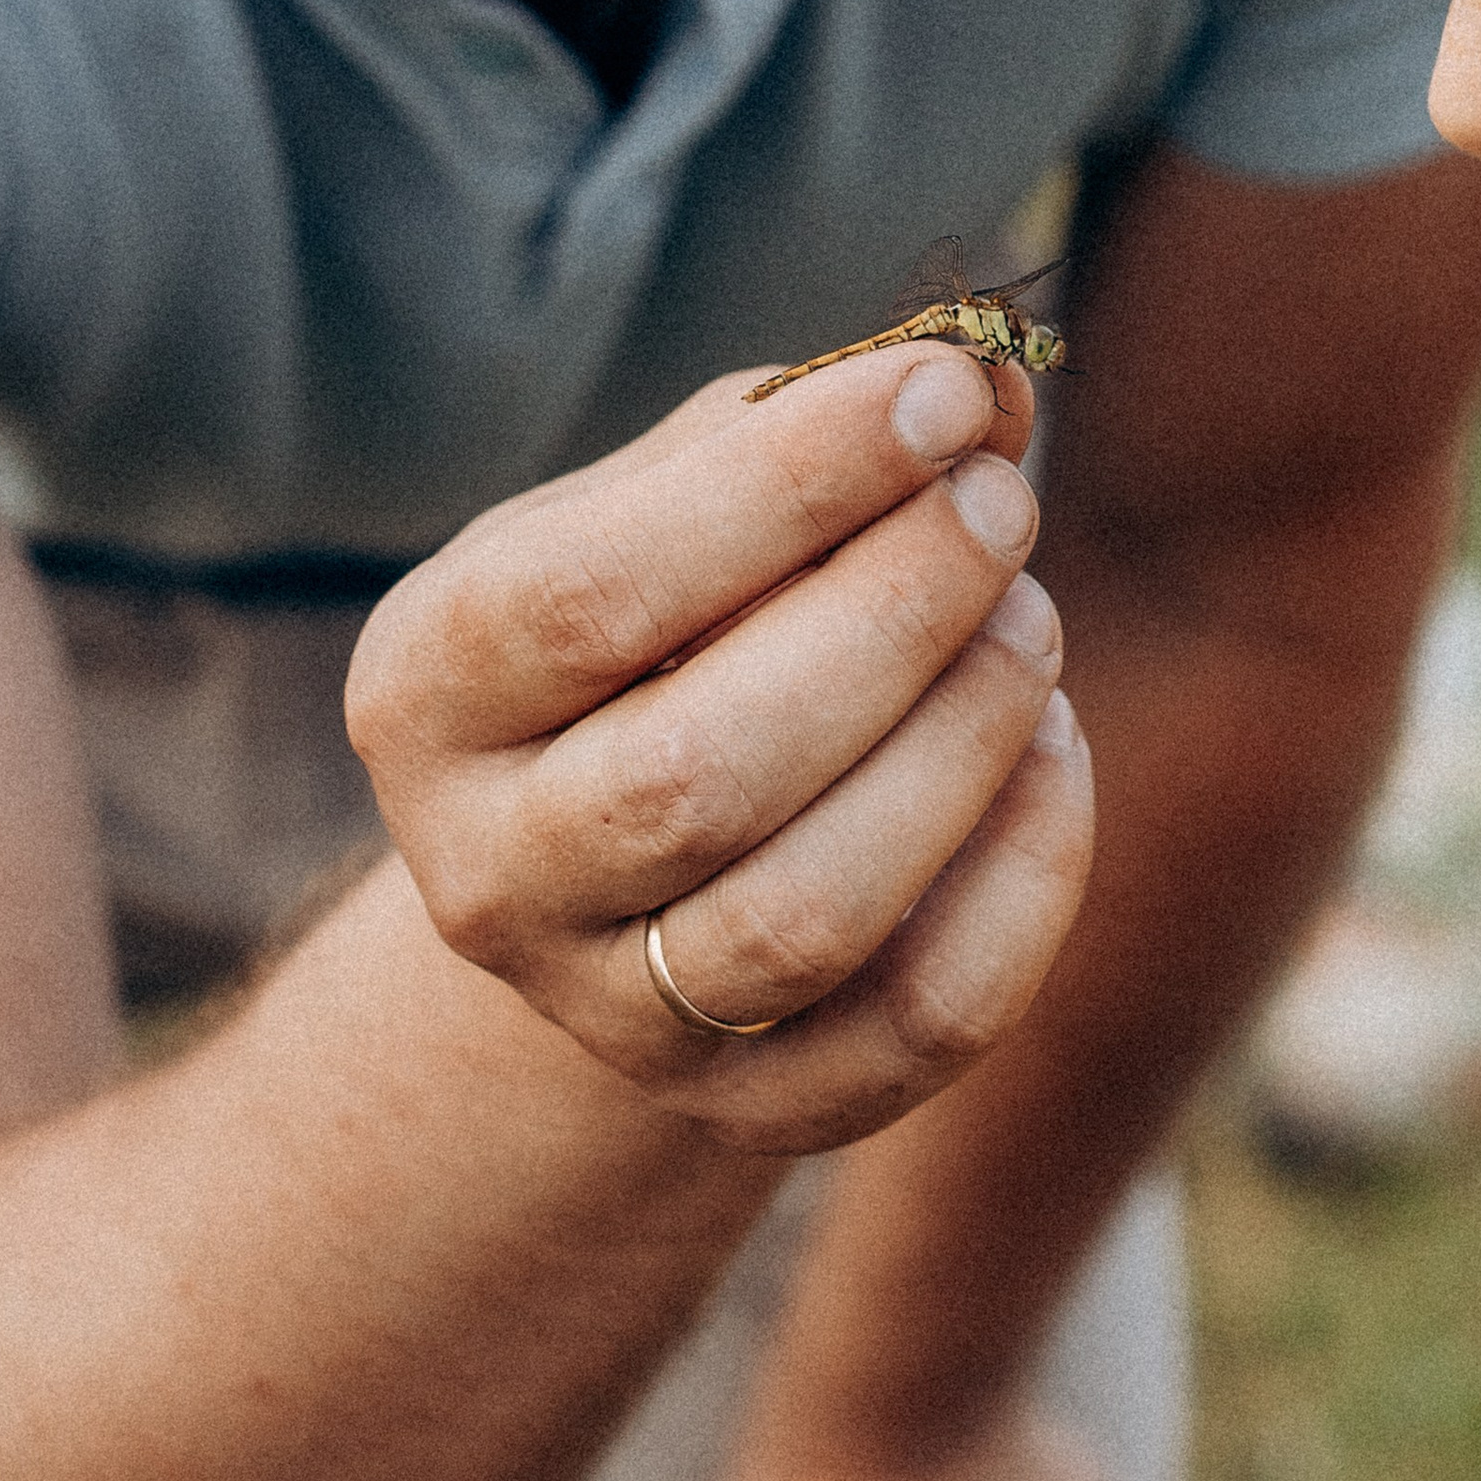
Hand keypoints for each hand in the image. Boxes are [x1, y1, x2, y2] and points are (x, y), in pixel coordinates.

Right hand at [345, 347, 1093, 1148]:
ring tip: (1029, 622)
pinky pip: (920, 1021)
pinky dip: (1024, 879)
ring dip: (959, 745)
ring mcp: (612, 1013)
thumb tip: (992, 375)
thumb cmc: (661, 629)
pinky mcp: (754, 1106)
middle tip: (1000, 504)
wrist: (621, 871)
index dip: (788, 488)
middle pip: (699, 774)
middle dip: (893, 617)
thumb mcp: (680, 507)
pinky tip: (1051, 752)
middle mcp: (488, 875)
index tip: (940, 392)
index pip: (589, 595)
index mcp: (428, 689)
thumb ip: (810, 431)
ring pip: (806, 917)